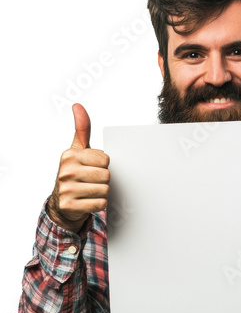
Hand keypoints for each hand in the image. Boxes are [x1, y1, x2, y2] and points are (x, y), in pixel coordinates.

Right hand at [47, 103, 109, 233]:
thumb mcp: (77, 150)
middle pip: (106, 175)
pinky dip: (98, 204)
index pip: (106, 160)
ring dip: (101, 192)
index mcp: (69, 155)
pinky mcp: (70, 206)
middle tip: (91, 181)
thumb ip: (82, 129)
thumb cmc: (74, 173)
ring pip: (105, 190)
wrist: (62, 202)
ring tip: (89, 190)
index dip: (103, 165)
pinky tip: (88, 201)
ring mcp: (66, 190)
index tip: (91, 167)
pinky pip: (100, 204)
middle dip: (103, 179)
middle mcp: (65, 172)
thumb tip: (78, 106)